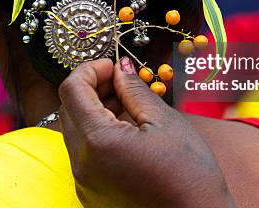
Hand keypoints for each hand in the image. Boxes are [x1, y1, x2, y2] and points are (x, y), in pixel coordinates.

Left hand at [58, 57, 233, 207]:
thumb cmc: (188, 175)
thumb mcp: (164, 122)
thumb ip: (135, 90)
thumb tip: (121, 68)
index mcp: (97, 142)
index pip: (72, 90)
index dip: (90, 69)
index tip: (112, 65)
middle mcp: (82, 165)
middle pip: (69, 109)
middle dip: (92, 88)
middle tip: (121, 81)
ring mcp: (85, 183)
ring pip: (76, 131)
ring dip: (95, 110)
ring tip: (129, 105)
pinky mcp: (92, 194)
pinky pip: (84, 154)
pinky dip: (98, 134)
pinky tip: (127, 130)